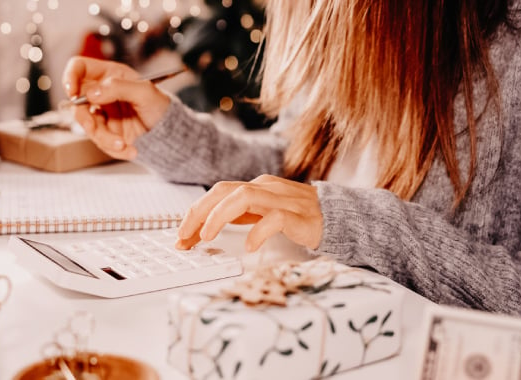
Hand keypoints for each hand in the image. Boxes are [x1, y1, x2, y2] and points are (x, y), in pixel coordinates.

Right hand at [61, 56, 170, 159]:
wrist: (171, 134)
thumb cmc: (161, 107)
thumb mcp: (145, 92)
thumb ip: (118, 88)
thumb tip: (91, 93)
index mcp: (110, 75)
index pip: (80, 68)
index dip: (70, 76)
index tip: (72, 92)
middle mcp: (102, 93)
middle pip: (77, 102)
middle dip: (84, 117)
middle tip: (92, 126)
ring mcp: (103, 114)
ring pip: (88, 126)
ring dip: (104, 138)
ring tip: (123, 144)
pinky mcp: (107, 132)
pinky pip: (100, 142)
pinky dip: (114, 148)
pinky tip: (131, 149)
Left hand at [176, 174, 322, 251]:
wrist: (339, 217)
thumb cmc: (299, 217)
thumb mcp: (262, 214)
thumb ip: (239, 216)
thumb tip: (204, 229)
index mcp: (255, 187)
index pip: (217, 193)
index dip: (195, 213)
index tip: (181, 236)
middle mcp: (266, 188)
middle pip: (224, 191)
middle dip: (199, 213)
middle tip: (184, 237)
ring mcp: (282, 199)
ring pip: (244, 197)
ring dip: (220, 216)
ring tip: (207, 237)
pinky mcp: (298, 215)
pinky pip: (275, 218)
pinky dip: (259, 232)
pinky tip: (250, 247)